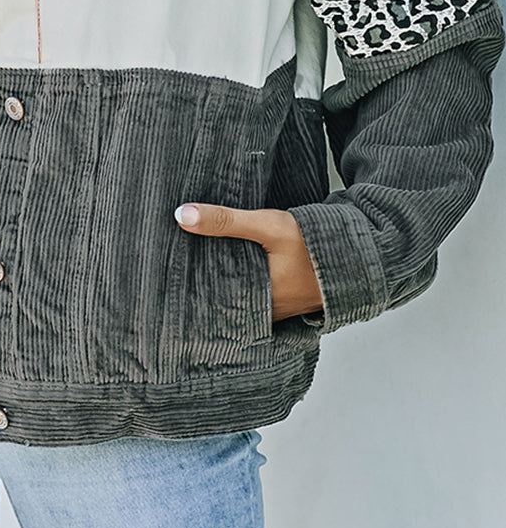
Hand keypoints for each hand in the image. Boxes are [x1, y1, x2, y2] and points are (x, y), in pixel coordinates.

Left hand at [175, 203, 323, 322]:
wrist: (361, 252)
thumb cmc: (315, 242)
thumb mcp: (269, 225)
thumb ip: (226, 220)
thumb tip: (182, 215)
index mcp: (257, 300)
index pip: (211, 303)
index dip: (190, 294)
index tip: (166, 285)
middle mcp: (267, 312)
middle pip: (224, 305)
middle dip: (202, 293)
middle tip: (172, 283)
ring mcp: (279, 310)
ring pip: (241, 302)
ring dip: (224, 290)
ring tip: (192, 278)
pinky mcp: (288, 301)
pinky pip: (257, 300)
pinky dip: (243, 289)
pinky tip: (230, 274)